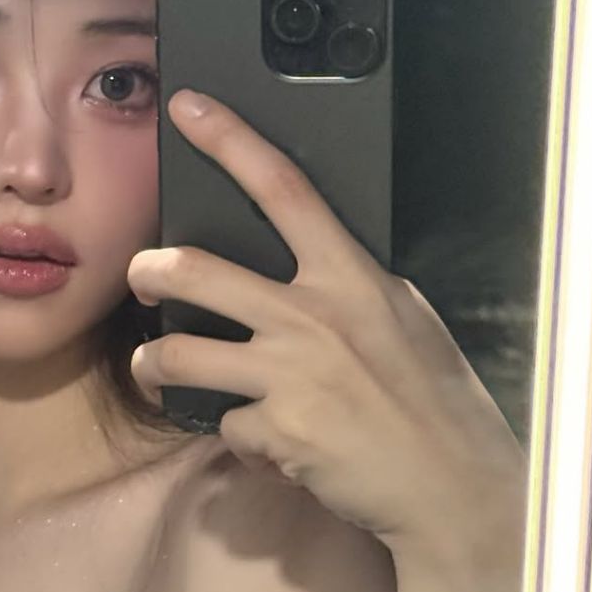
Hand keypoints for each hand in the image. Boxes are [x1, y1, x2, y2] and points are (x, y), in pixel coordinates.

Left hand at [128, 90, 525, 565]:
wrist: (450, 482)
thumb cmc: (435, 399)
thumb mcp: (405, 319)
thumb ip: (351, 290)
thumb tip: (314, 275)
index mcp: (351, 277)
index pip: (284, 189)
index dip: (230, 141)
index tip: (190, 109)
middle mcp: (313, 316)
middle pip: (198, 271)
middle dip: (150, 271)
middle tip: (141, 275)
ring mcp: (289, 374)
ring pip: (180, 355)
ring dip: (154, 365)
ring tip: (154, 370)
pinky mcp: (275, 430)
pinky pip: (227, 425)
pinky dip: (242, 438)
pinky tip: (272, 445)